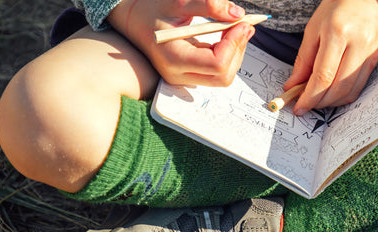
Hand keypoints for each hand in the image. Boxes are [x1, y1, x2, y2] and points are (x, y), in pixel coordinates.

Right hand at [108, 0, 254, 86]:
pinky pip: (217, 71)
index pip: (216, 63)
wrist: (134, 19)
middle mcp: (178, 74)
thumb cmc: (152, 9)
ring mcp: (184, 77)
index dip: (234, 44)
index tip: (241, 23)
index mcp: (173, 59)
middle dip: (238, 50)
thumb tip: (236, 15)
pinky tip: (227, 34)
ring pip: (223, 76)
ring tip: (236, 27)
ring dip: (235, 52)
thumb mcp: (178, 1)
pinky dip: (228, 53)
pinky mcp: (189, 74)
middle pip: (223, 75)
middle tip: (243, 25)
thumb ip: (208, 4)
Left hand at [284, 0, 377, 114]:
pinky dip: (345, 95)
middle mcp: (358, 44)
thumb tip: (293, 86)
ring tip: (318, 100)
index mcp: (337, 33)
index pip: (323, 76)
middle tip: (306, 105)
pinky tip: (333, 94)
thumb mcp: (313, 28)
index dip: (309, 97)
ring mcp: (371, 52)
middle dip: (319, 103)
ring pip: (351, 90)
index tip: (298, 107)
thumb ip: (303, 59)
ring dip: (332, 102)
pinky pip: (361, 85)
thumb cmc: (338, 7)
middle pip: (338, 87)